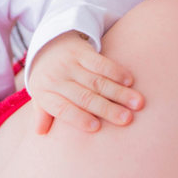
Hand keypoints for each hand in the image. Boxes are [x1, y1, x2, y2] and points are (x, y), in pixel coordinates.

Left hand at [27, 31, 142, 134]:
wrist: (46, 44)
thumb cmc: (48, 78)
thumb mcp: (40, 95)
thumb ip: (42, 115)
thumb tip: (40, 133)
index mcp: (45, 93)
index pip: (62, 108)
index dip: (79, 118)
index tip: (97, 127)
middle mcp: (56, 78)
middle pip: (84, 97)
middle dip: (107, 108)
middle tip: (127, 119)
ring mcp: (69, 64)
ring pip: (96, 81)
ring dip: (119, 92)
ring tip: (137, 103)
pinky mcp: (80, 51)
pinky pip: (99, 62)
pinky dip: (115, 71)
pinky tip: (129, 81)